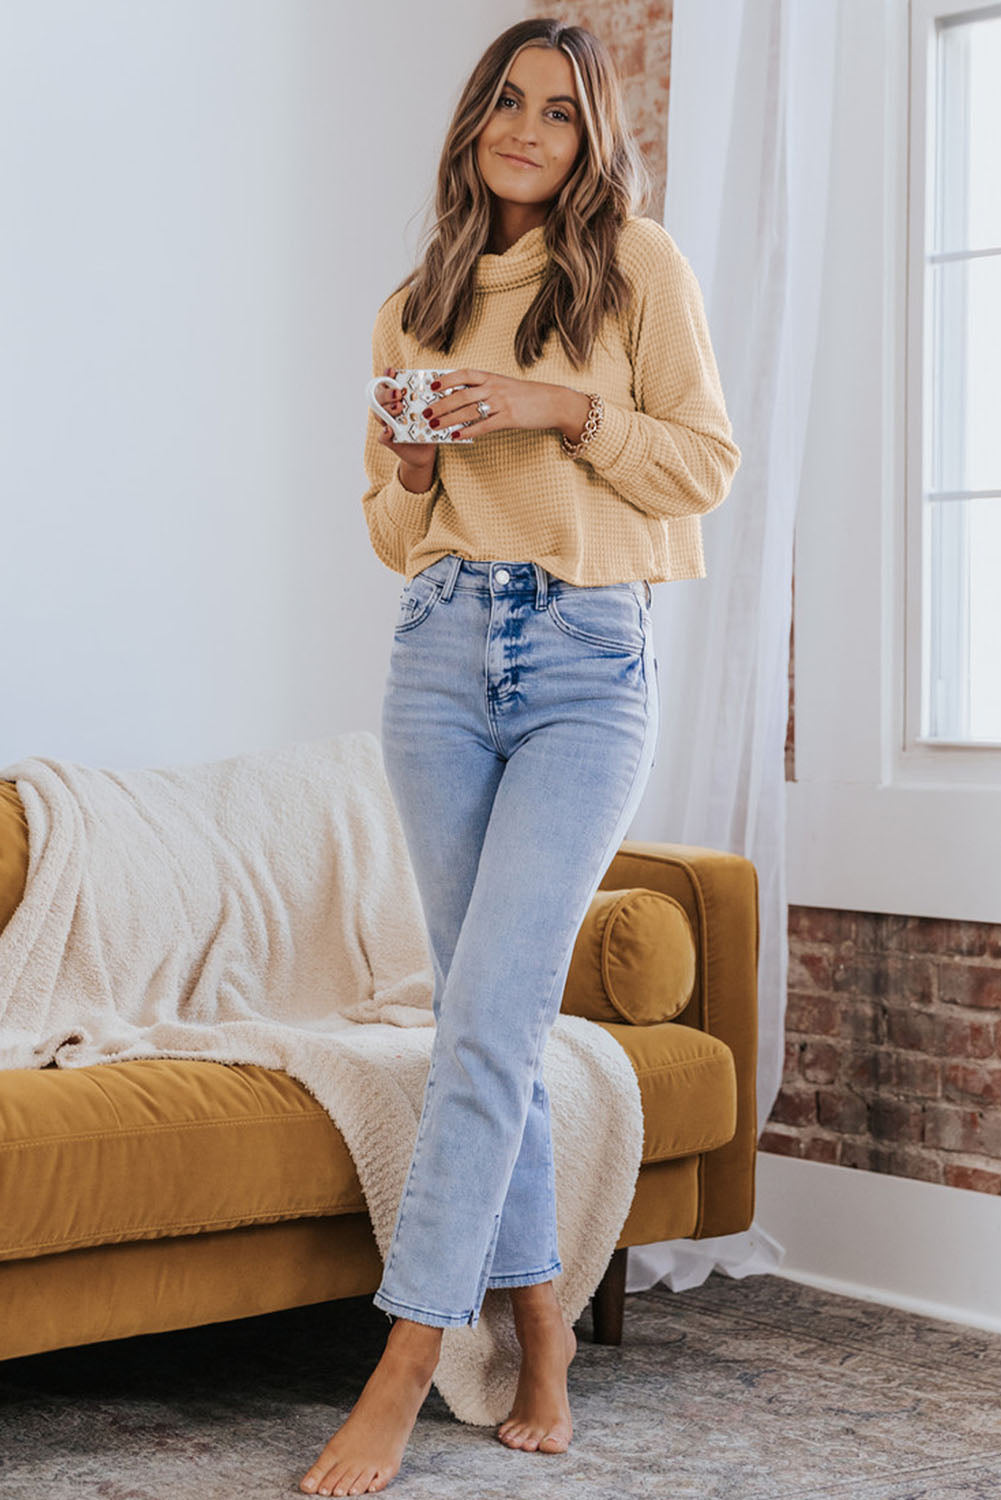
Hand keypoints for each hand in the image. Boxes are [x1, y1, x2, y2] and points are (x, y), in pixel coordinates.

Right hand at [373, 367, 437, 469]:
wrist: (425, 449)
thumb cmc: (428, 424)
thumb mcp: (432, 410)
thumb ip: (432, 400)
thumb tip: (442, 388)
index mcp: (396, 397)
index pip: (387, 383)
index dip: (386, 376)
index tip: (392, 372)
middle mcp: (388, 408)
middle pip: (380, 397)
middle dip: (388, 393)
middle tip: (399, 393)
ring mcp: (386, 423)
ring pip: (379, 414)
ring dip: (388, 409)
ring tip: (399, 407)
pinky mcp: (388, 439)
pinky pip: (382, 436)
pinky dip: (384, 433)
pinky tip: (390, 430)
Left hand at [422, 369, 560, 437]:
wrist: (554, 402)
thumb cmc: (528, 396)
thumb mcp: (505, 386)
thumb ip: (486, 390)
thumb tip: (462, 398)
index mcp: (492, 377)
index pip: (464, 374)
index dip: (446, 379)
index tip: (432, 385)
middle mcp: (494, 387)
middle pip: (461, 395)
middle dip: (440, 404)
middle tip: (425, 412)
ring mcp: (502, 402)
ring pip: (468, 411)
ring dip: (448, 419)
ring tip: (434, 426)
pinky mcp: (509, 418)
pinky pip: (484, 426)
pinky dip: (468, 431)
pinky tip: (456, 436)